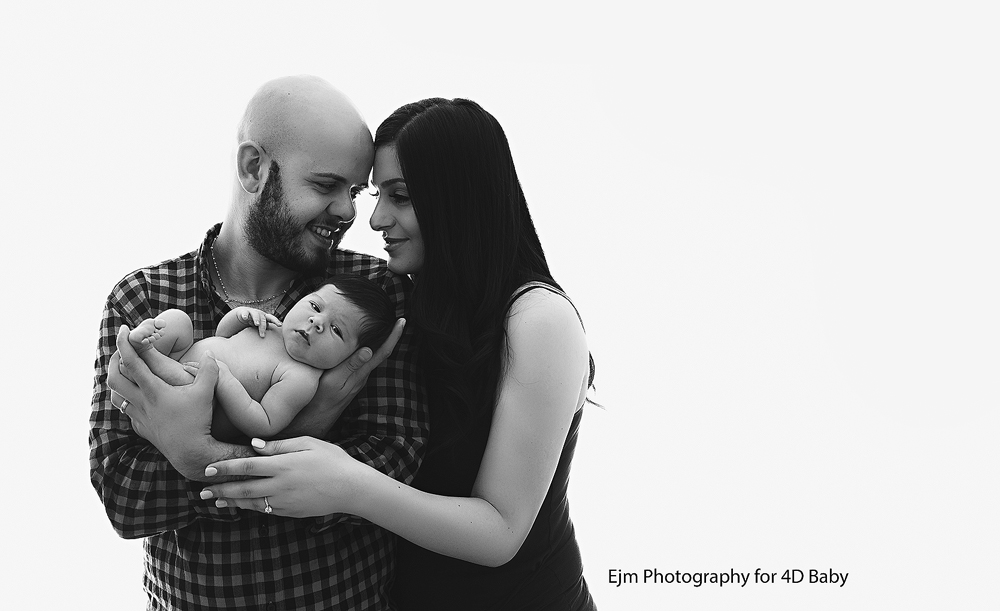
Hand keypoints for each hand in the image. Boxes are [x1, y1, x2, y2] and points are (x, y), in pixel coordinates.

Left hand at [109, 325, 220, 479]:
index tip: (124, 330)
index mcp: (154, 389)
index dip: (124, 343)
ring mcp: (139, 416)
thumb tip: (209, 353)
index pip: (131, 361)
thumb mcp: (206, 393)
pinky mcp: (143, 428)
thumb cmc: (198, 421)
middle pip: (114, 377)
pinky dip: (127, 400)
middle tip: (122, 351)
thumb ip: (209, 370)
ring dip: (119, 381)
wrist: (191, 453)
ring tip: (127, 372)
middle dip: (114, 360)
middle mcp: (141, 402)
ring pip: (117, 395)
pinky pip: (127, 411)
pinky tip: (137, 398)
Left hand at [200, 437, 361, 517]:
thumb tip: (254, 445)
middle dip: (220, 488)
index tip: (208, 468)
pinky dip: (249, 507)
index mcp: (283, 465)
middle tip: (201, 491)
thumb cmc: (332, 460)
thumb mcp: (309, 443)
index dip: (225, 468)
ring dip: (231, 500)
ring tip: (215, 500)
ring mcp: (284, 501)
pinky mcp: (290, 511)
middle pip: (243, 487)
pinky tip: (240, 504)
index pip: (247, 466)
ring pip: (251, 501)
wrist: (351, 488)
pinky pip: (264, 509)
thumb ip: (279, 445)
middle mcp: (280, 485)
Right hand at [234, 307, 280, 337]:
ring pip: (255, 315)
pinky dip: (245, 315)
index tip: (280, 325)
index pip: (272, 319)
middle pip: (263, 319)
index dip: (276, 321)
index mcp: (265, 317)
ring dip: (257, 319)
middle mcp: (260, 314)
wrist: (244, 314)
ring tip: (257, 324)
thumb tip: (275, 341)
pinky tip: (245, 318)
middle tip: (262, 336)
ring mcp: (252, 312)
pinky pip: (245, 313)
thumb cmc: (255, 322)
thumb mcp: (261, 326)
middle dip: (263, 327)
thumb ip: (266, 330)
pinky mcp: (244, 312)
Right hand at [284, 318, 405, 435]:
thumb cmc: (319, 399)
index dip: (394, 336)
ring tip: (381, 323)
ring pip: (371, 356)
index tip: (402, 321)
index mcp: (361, 373)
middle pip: (381, 351)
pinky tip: (361, 341)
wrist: (313, 420)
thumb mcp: (333, 380)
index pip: (383, 352)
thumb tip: (369, 350)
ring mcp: (356, 378)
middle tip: (394, 317)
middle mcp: (362, 375)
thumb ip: (350, 366)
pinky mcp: (348, 380)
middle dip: (389, 335)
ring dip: (378, 340)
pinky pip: (361, 360)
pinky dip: (365, 347)